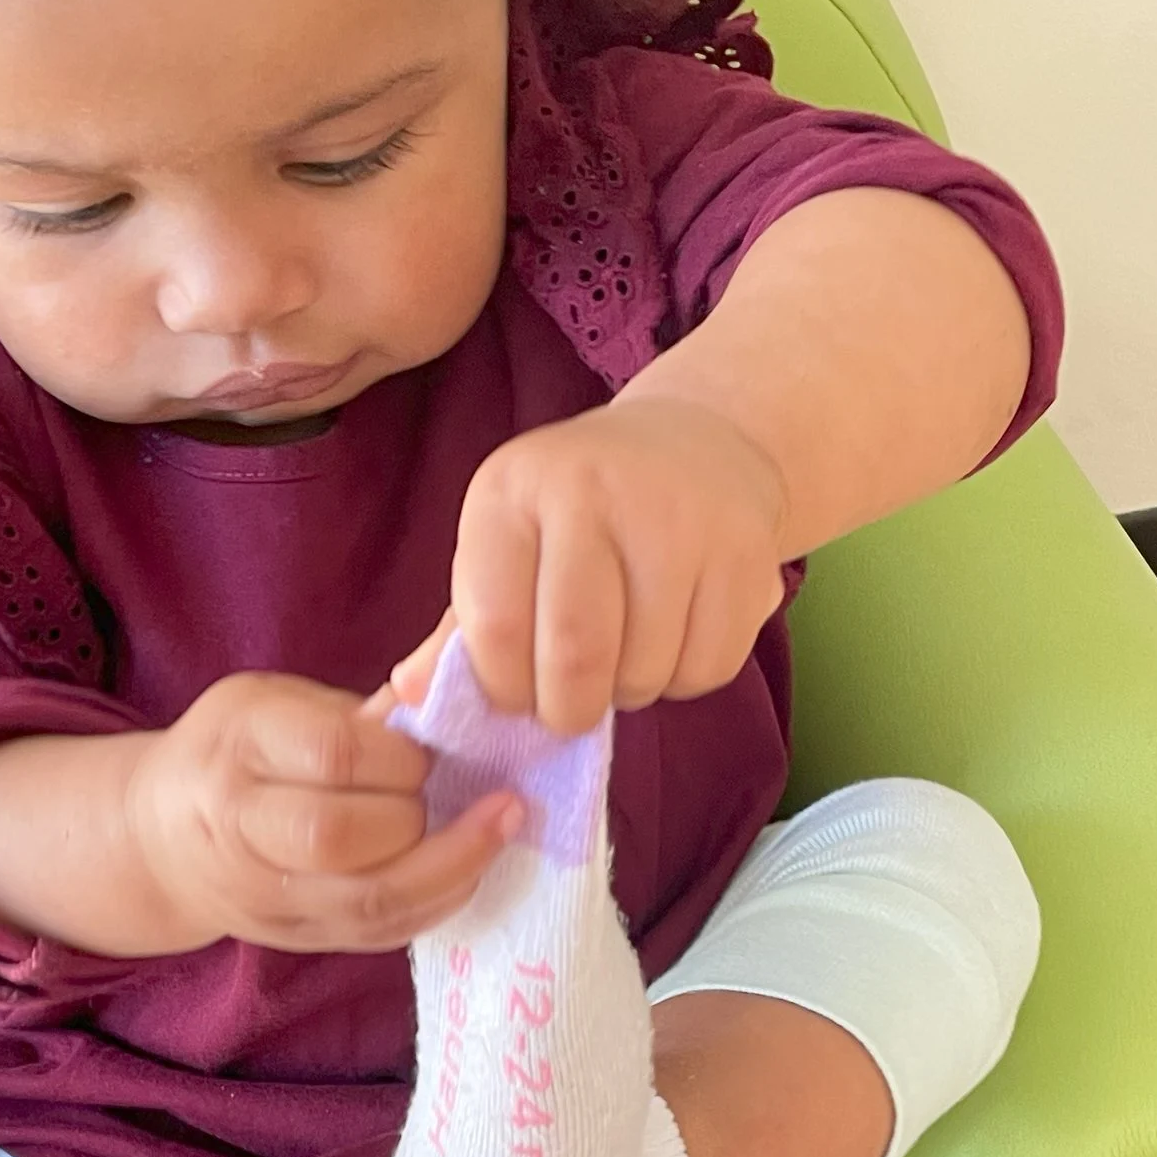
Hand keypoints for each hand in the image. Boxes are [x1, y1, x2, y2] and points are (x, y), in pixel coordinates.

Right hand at [131, 673, 519, 951]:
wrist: (163, 840)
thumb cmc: (237, 751)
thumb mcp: (276, 699)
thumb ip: (362, 704)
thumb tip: (466, 662)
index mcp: (238, 749)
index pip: (332, 755)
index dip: (398, 754)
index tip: (428, 744)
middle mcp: (243, 829)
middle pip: (341, 836)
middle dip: (418, 812)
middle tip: (457, 787)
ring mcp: (270, 898)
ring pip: (371, 900)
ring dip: (452, 864)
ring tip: (504, 824)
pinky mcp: (302, 940)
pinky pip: (383, 933)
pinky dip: (439, 900)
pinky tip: (472, 866)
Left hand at [389, 395, 790, 735]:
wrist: (694, 446)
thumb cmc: (577, 518)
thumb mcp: (506, 549)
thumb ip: (461, 629)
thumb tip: (410, 698)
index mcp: (513, 489)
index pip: (494, 627)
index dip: (504, 689)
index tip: (516, 693)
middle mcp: (594, 490)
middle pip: (576, 656)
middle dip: (569, 710)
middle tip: (571, 707)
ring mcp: (679, 518)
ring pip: (647, 671)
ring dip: (630, 693)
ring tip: (624, 656)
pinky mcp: (745, 555)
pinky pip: (707, 668)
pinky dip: (685, 681)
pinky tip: (672, 639)